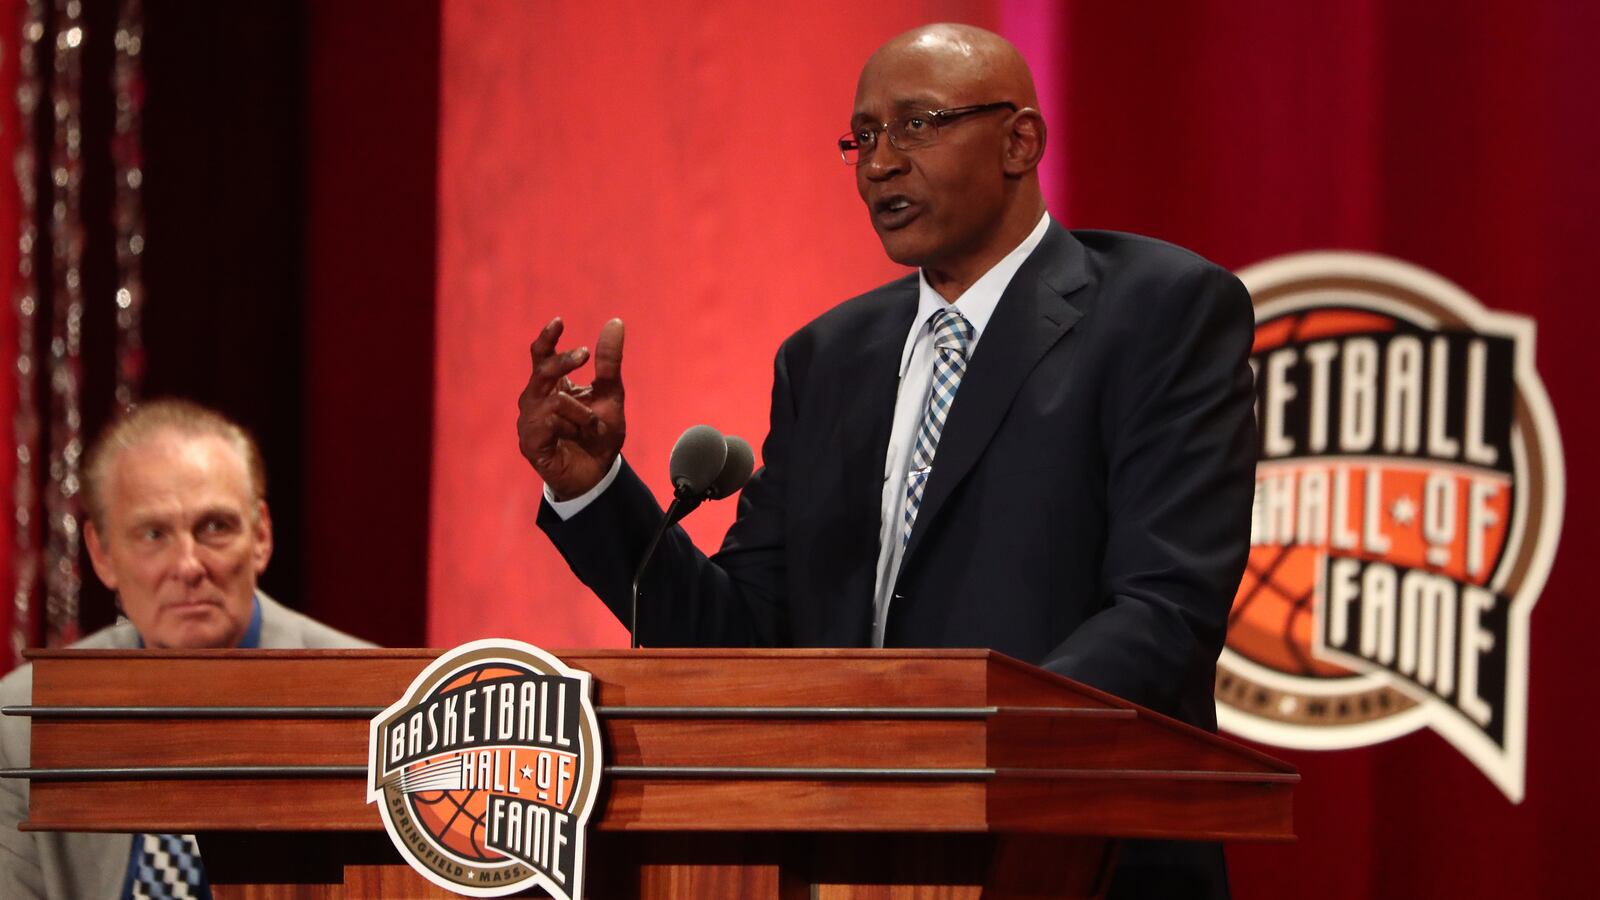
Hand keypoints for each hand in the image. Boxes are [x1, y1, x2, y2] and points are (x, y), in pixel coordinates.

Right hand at [517, 317, 626, 499]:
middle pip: (542, 370)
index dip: (546, 338)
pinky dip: (571, 427)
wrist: (597, 475)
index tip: (559, 321)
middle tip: (585, 355)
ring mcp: (529, 421)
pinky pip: (549, 423)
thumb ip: (609, 362)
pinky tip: (576, 435)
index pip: (541, 355)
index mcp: (551, 386)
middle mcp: (535, 400)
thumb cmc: (599, 435)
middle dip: (564, 361)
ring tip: (590, 424)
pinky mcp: (529, 442)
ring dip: (579, 410)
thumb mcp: (611, 394)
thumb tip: (615, 321)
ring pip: (553, 400)